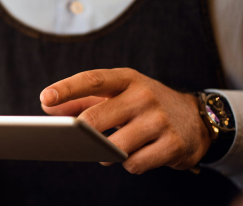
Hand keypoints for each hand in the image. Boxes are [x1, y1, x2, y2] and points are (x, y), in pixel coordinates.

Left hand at [39, 68, 210, 173]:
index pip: (92, 80)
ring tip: (109, 149)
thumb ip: (82, 100)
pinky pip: (135, 163)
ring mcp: (160, 120)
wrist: (197, 119)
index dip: (67, 89)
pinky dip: (128, 164)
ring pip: (114, 147)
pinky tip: (135, 155)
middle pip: (96, 118)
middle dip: (81, 133)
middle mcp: (145, 96)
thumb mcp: (118, 94)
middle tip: (77, 139)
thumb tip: (47, 107)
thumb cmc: (144, 105)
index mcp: (128, 79)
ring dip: (104, 153)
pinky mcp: (173, 145)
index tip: (45, 98)